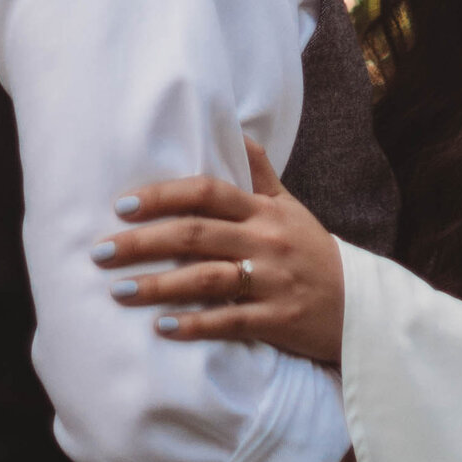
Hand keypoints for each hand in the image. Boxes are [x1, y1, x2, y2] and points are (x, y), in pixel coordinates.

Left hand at [95, 138, 344, 361]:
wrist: (360, 308)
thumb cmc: (314, 252)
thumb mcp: (291, 207)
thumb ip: (261, 173)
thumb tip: (236, 132)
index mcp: (264, 211)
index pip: (208, 192)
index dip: (163, 196)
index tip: (122, 205)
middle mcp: (266, 240)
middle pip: (196, 234)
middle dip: (143, 242)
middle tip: (101, 251)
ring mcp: (272, 281)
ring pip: (206, 278)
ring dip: (158, 286)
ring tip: (119, 291)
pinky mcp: (277, 320)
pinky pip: (229, 321)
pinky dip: (194, 325)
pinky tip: (161, 328)